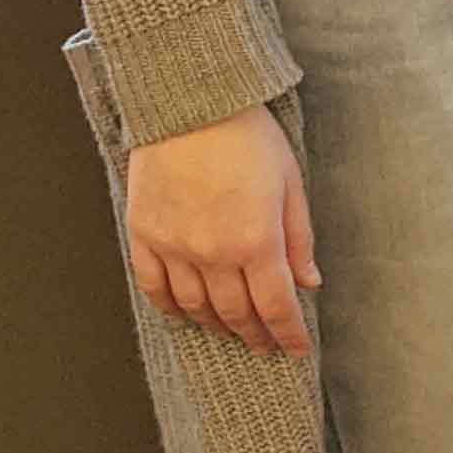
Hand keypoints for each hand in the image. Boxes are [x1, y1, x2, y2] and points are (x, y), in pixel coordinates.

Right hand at [123, 110, 319, 357]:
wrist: (188, 101)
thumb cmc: (247, 134)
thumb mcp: (289, 181)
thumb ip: (298, 237)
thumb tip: (309, 282)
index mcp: (256, 240)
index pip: (275, 306)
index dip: (288, 334)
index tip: (295, 350)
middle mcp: (213, 252)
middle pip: (236, 314)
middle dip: (255, 335)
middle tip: (265, 346)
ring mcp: (174, 247)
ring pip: (195, 307)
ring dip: (216, 326)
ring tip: (231, 331)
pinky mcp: (143, 234)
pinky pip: (154, 287)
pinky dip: (170, 308)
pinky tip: (185, 313)